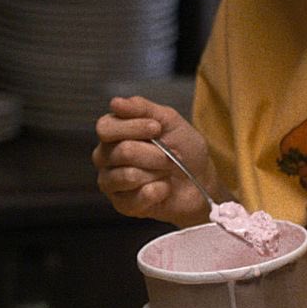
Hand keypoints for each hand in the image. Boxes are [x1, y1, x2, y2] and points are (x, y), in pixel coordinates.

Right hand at [92, 95, 214, 225]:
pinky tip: (164, 187)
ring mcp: (111, 182)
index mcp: (113, 133)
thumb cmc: (184, 148)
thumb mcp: (169, 120)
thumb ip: (142, 108)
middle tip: (172, 154)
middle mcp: (106, 157)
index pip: (105, 128)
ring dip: (158, 171)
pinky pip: (136, 198)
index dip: (133, 127)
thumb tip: (116, 102)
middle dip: (155, 153)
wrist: (201, 179)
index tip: (157, 128)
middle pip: (121, 151)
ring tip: (168, 170)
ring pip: (128, 175)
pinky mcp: (122, 205)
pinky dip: (158, 191)